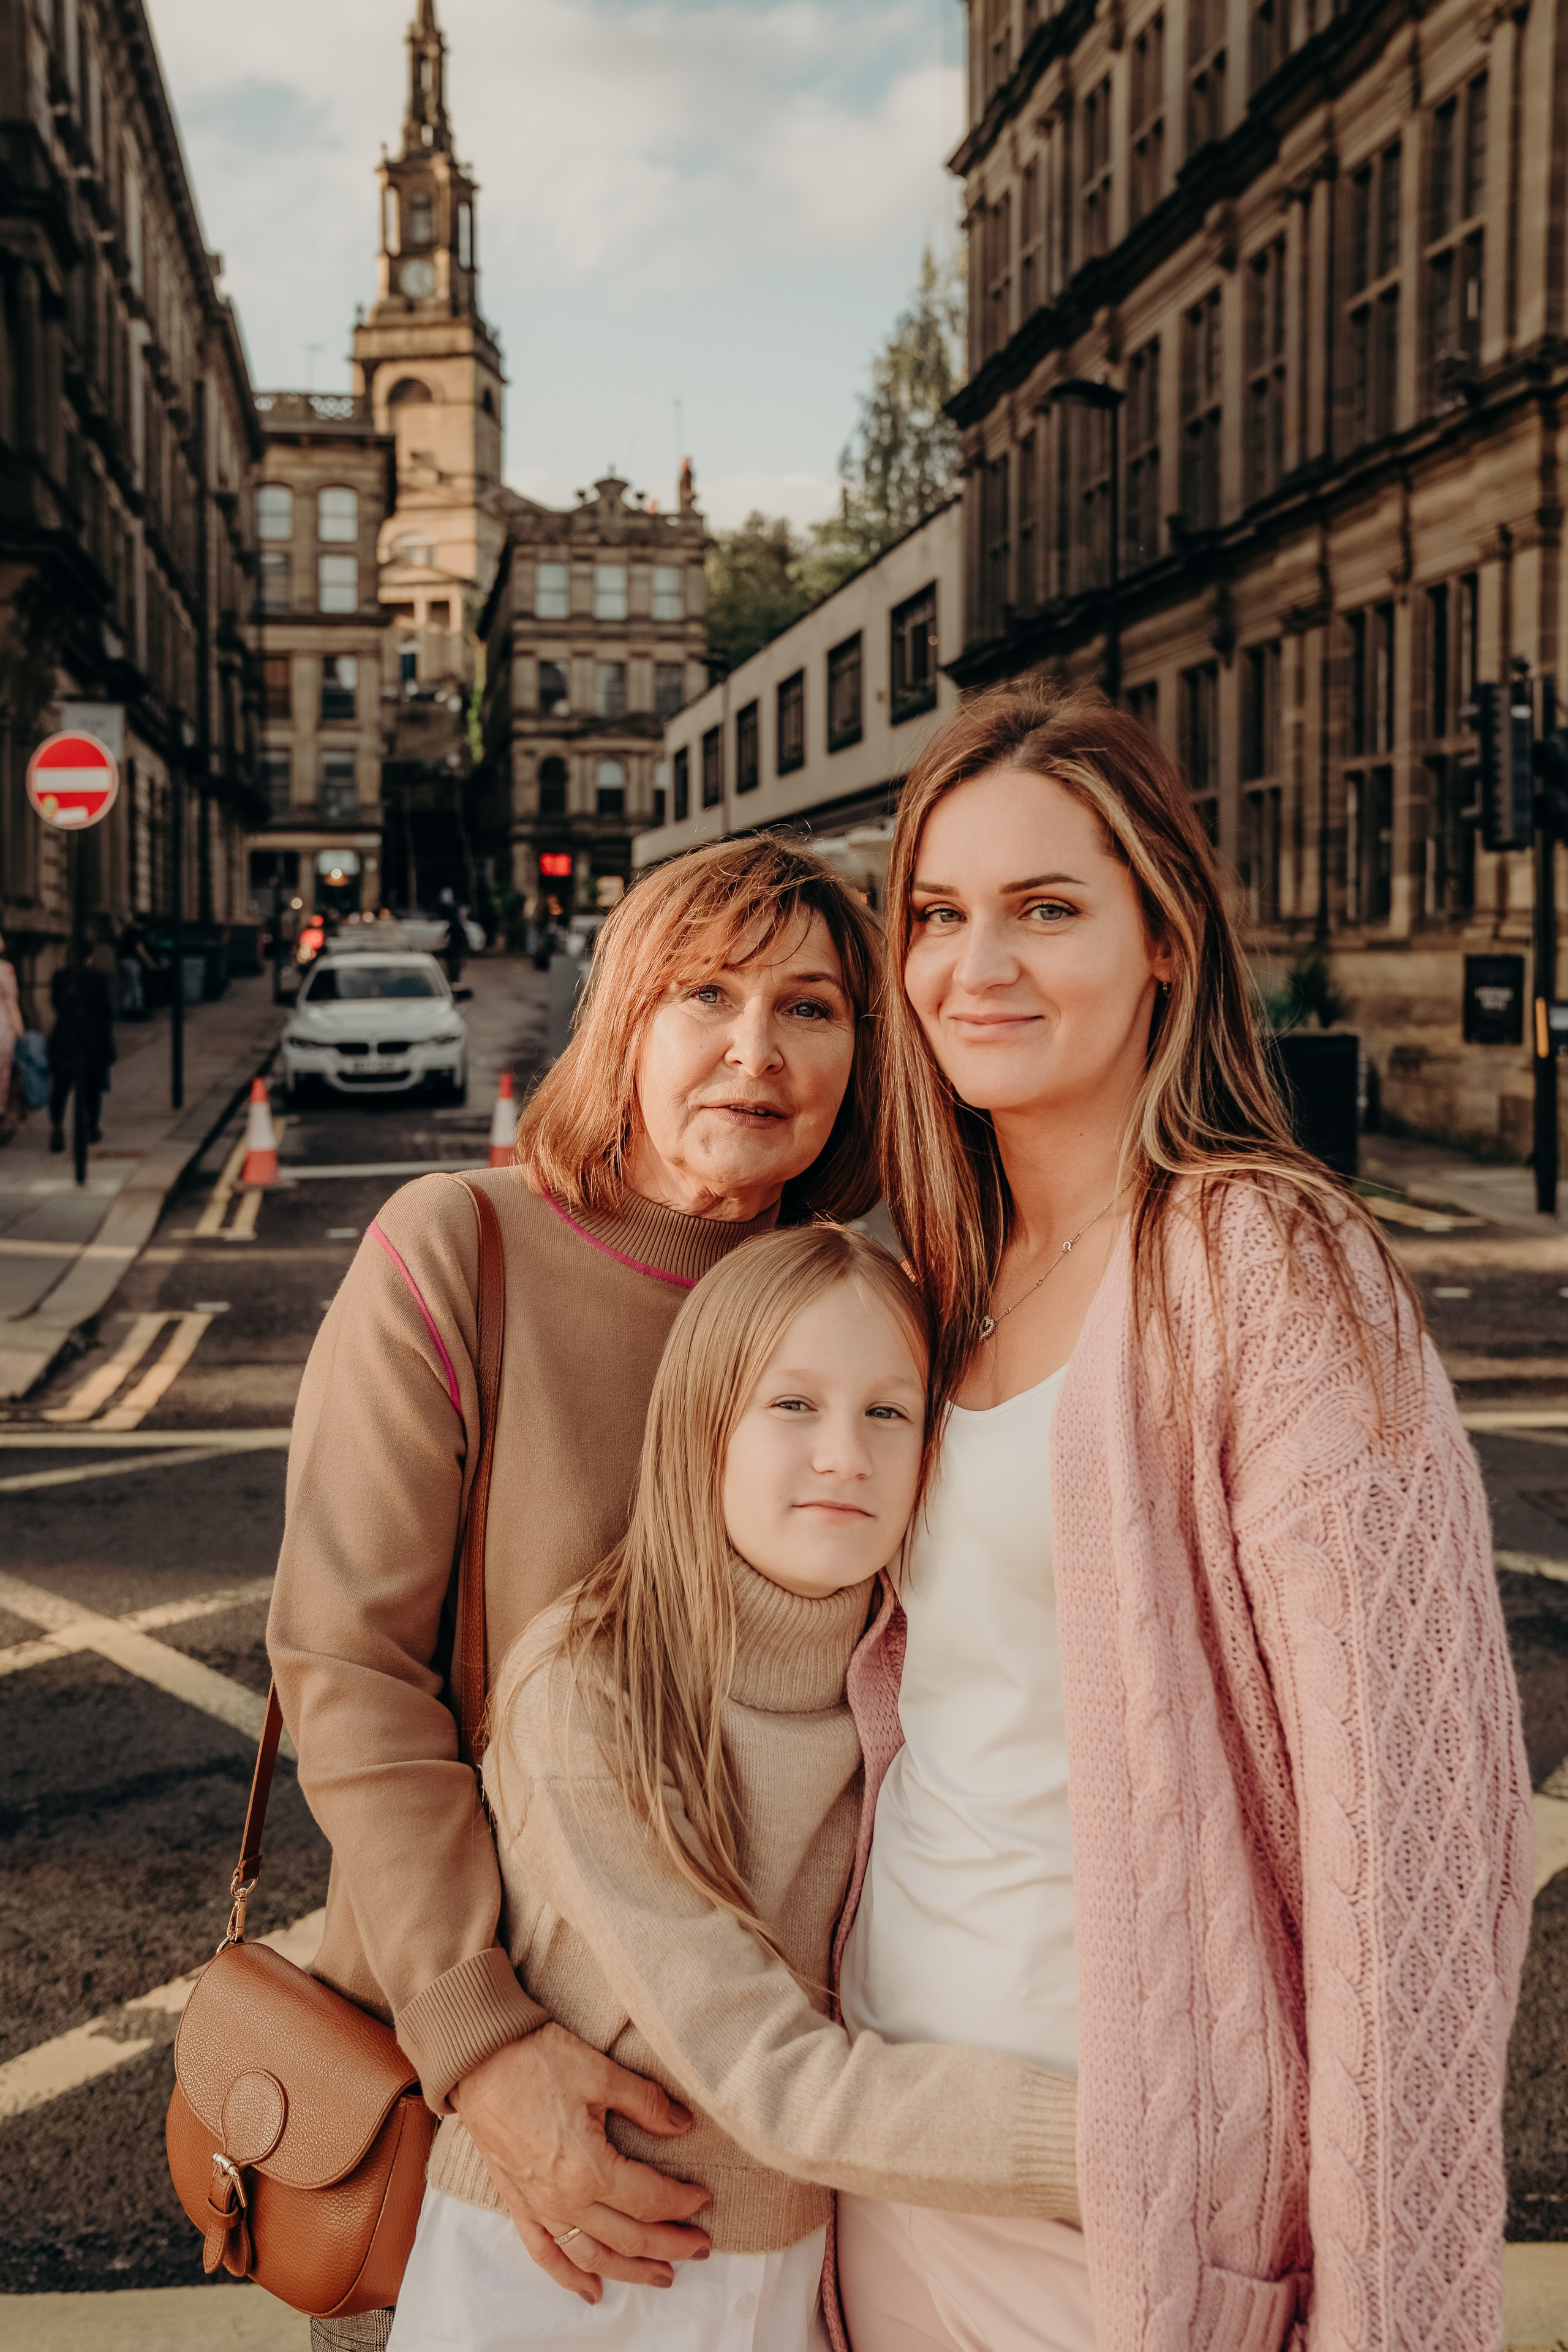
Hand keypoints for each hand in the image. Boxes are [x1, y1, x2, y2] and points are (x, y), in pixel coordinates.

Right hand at [451, 2024, 711, 2304]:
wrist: (477, 2059)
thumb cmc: (536, 2060)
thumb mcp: (601, 2073)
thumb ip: (647, 2103)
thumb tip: (683, 2123)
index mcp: (590, 2169)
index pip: (650, 2199)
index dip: (682, 2202)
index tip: (704, 2199)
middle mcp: (565, 2200)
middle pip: (629, 2236)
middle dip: (669, 2245)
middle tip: (700, 2246)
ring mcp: (539, 2206)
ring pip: (593, 2256)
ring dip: (630, 2271)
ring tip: (661, 2277)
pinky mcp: (517, 2202)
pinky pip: (545, 2253)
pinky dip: (569, 2278)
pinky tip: (591, 2290)